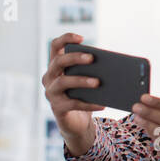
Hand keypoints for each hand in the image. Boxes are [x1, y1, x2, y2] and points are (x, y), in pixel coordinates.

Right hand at [42, 32, 105, 155]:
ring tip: (98, 82)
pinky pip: (73, 104)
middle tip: (92, 58)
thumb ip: (91, 70)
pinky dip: (89, 104)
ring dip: (81, 80)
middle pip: (58, 62)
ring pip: (63, 82)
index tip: (81, 38)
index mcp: (56, 66)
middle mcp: (49, 77)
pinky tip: (103, 104)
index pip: (55, 46)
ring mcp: (51, 93)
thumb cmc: (83, 94)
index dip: (65, 39)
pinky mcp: (57, 108)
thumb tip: (110, 66)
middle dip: (75, 58)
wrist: (77, 122)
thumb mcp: (86, 79)